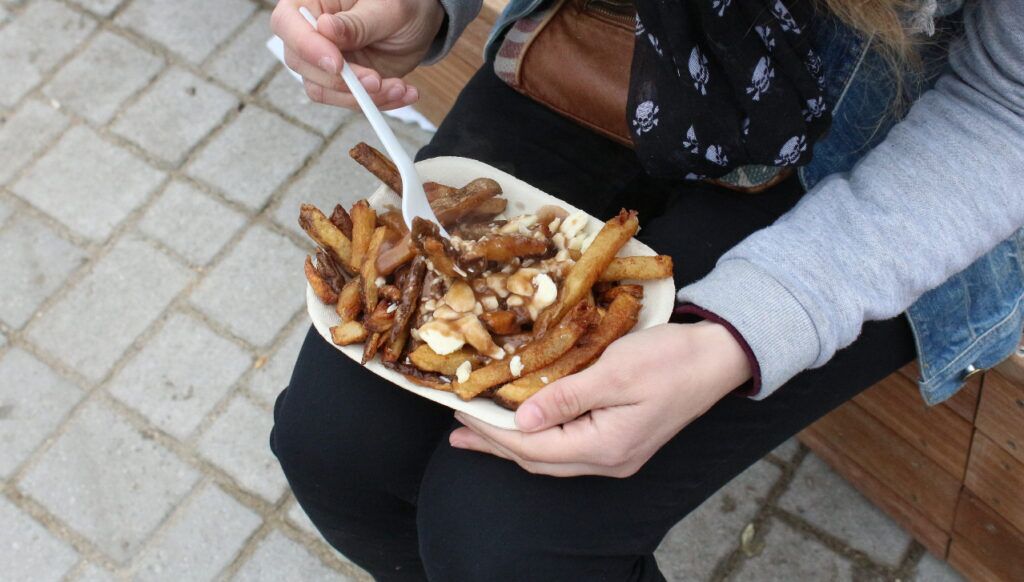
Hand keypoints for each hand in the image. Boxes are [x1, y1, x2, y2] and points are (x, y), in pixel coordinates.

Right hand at [271, 0, 445, 109]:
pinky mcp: (343, 83)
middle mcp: (312, 34)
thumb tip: (325, 28)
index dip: (306, 46)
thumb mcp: (386, 9)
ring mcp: (325, 61)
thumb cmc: (401, 4)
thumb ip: (357, 23)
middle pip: (301, 64)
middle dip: (340, 81)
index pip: (287, 23)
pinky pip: (349, 101)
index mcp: (312, 2)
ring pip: (323, 90)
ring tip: (399, 87)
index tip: (337, 64)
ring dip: (363, 97)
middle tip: (376, 80)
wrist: (419, 22)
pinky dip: (379, 103)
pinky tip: (403, 92)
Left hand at [450, 321, 752, 476]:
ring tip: (478, 431)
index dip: (492, 431)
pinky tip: (524, 423)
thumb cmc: (670, 359)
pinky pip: (566, 446)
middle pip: (537, 459)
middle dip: (494, 443)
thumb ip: (566, 398)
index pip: (532, 446)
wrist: (718, 358)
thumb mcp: (615, 372)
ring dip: (513, 442)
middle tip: (456, 429)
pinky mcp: (620, 440)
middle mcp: (608, 460)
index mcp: (605, 446)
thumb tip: (521, 423)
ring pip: (551, 455)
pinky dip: (538, 435)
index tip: (460, 411)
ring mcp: (616, 454)